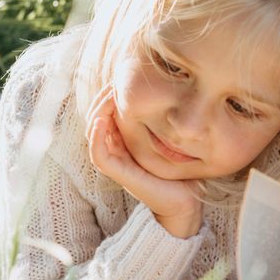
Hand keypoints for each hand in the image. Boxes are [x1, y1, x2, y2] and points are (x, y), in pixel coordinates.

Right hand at [86, 85, 202, 237]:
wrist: (185, 200)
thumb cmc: (182, 170)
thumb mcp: (172, 139)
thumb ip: (165, 121)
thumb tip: (174, 94)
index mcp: (126, 141)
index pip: (107, 114)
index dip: (109, 96)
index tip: (120, 79)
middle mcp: (117, 150)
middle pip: (96, 119)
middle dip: (102, 99)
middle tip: (113, 82)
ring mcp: (116, 162)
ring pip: (93, 133)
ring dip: (97, 112)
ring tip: (107, 95)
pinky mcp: (118, 174)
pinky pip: (99, 154)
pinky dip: (96, 137)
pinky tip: (102, 120)